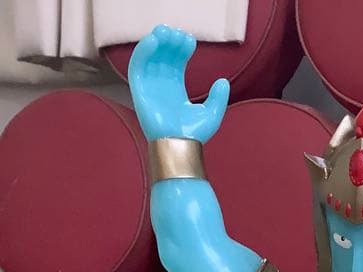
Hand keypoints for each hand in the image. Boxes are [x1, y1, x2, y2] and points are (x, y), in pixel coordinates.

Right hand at [128, 25, 229, 142]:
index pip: (177, 62)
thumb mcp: (212, 114)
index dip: (181, 49)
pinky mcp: (139, 90)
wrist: (179, 146)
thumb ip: (218, 98)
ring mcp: (150, 87)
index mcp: (177, 89)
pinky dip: (143, 51)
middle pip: (164, 56)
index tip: (189, 41)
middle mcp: (162, 86)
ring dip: (156, 42)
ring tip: (166, 32)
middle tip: (178, 34)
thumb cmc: (193, 135)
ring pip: (150, 57)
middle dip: (170, 42)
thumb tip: (223, 81)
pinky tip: (154, 41)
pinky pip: (137, 65)